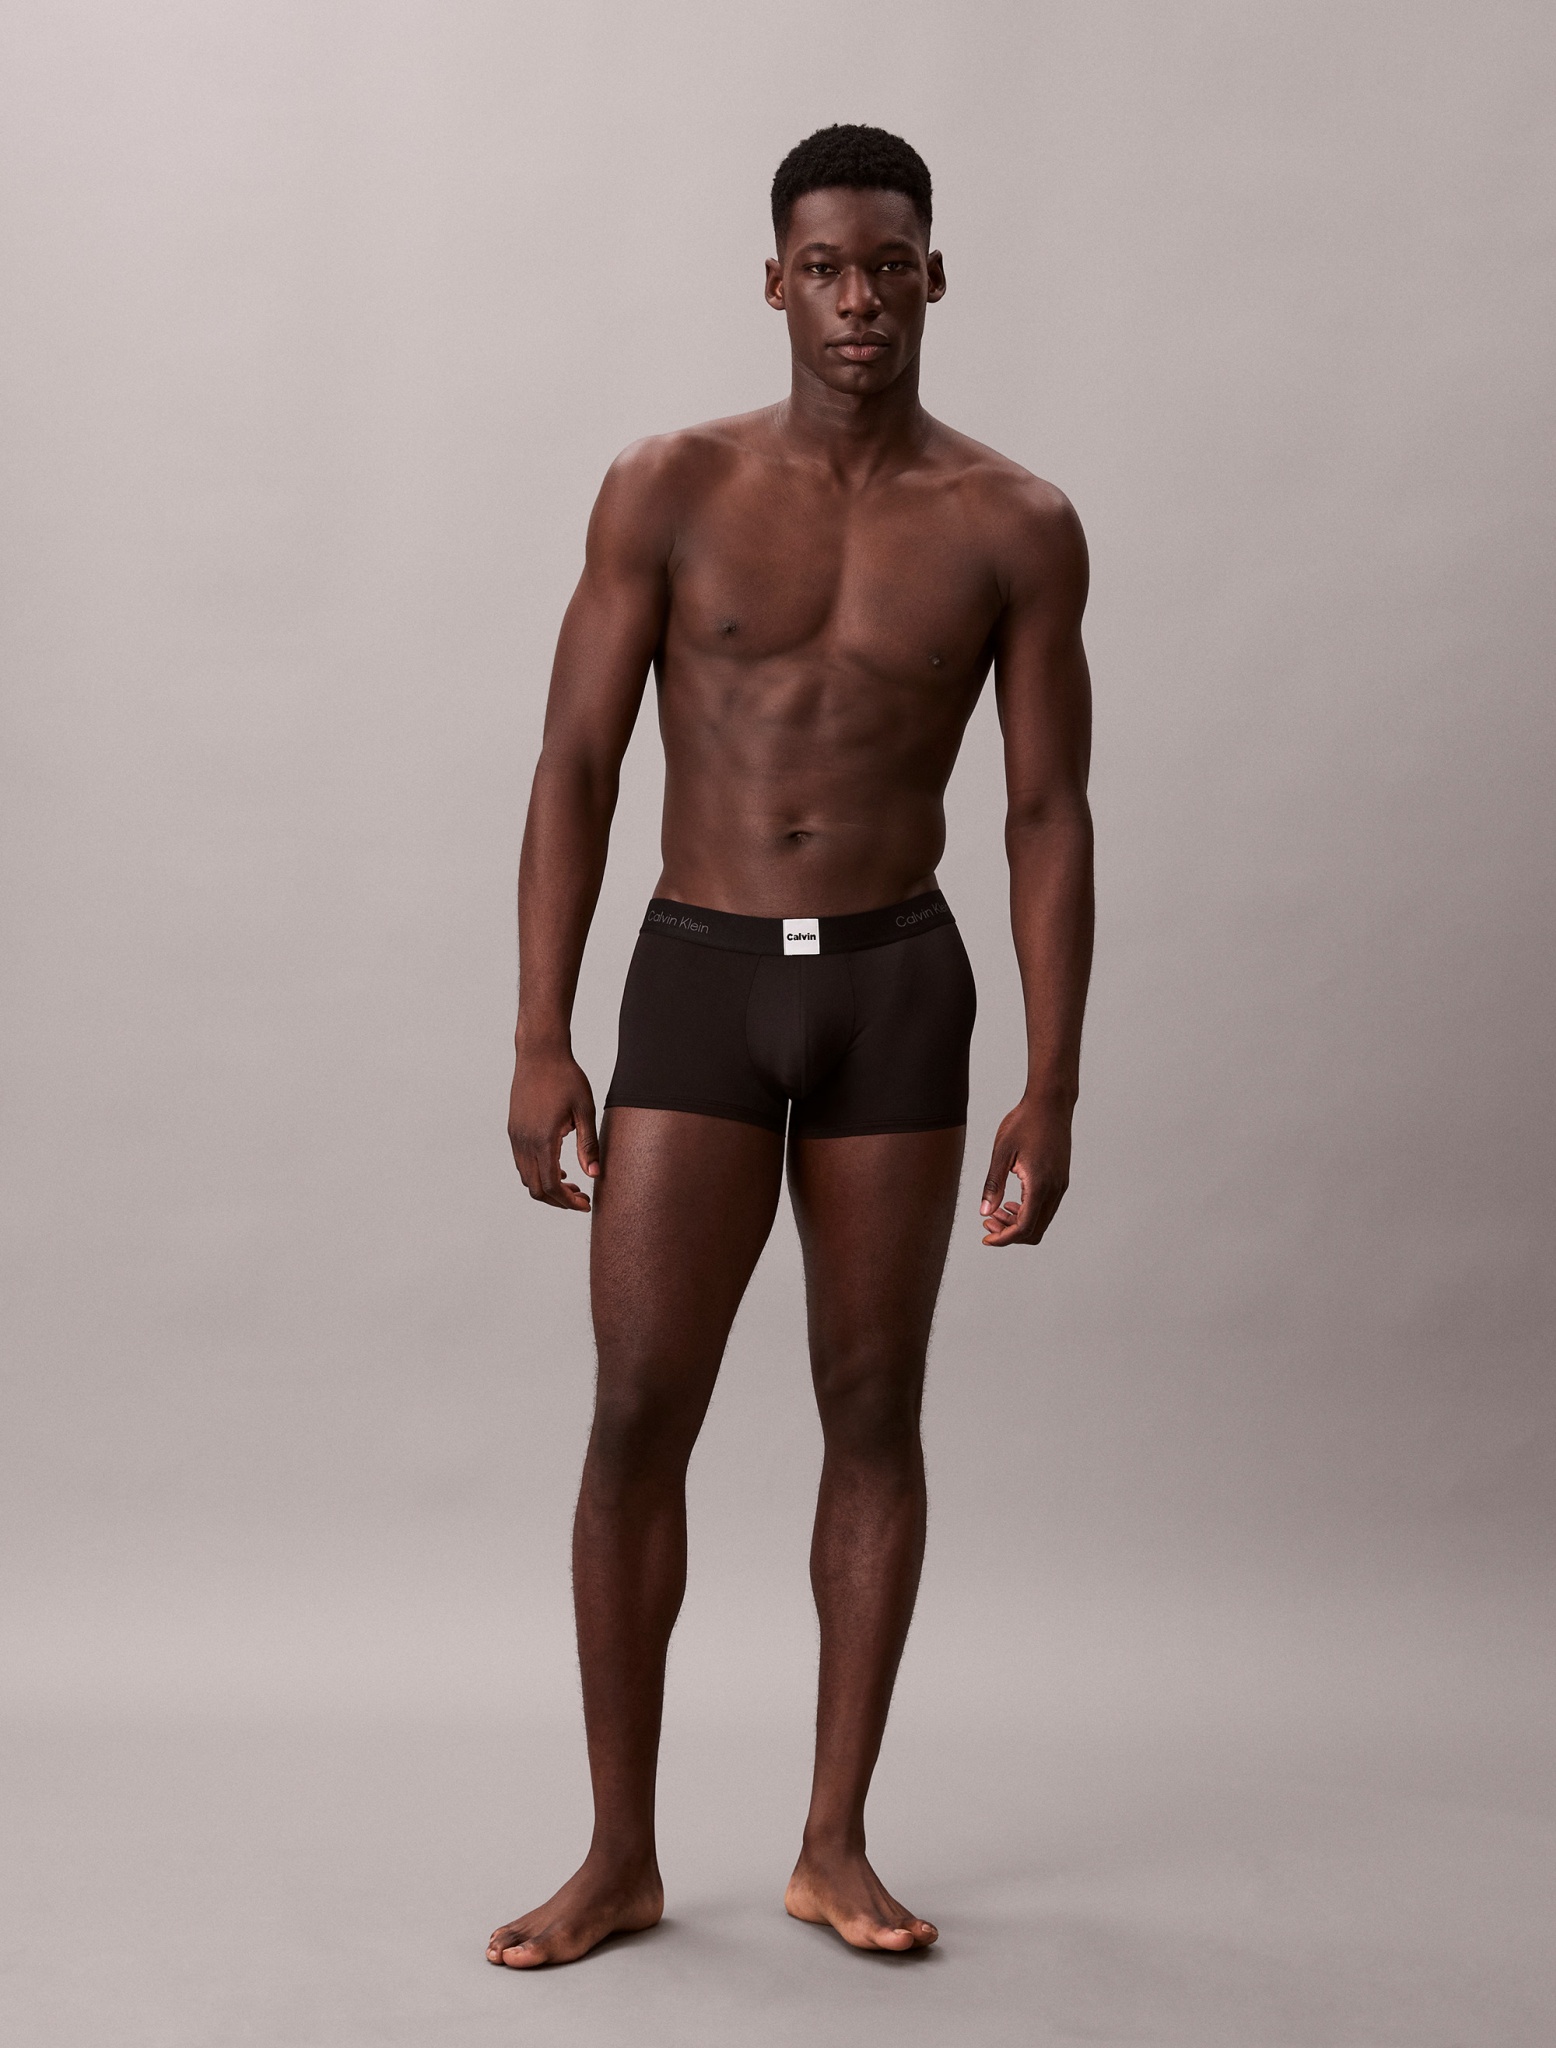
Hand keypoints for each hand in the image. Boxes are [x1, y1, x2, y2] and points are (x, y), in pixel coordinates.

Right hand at [508, 1040, 599, 1211]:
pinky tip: (557, 1166)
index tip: (585, 1204)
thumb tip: (593, 1175)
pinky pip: (522, 1162)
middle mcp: (524, 1141)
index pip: (551, 1185)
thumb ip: (589, 1145)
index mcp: (543, 1139)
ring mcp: (515, 1136)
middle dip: (558, 1200)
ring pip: (526, 1177)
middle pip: (536, 1187)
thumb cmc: (566, 1077)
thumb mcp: (585, 1110)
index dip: (567, 1201)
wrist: (540, 1053)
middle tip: (581, 1198)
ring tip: (572, 1183)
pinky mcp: (513, 1129)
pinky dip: (537, 1172)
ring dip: (547, 1187)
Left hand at [979, 1094, 1072, 1245]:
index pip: (1024, 1227)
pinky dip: (1029, 1212)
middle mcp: (1055, 1189)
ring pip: (1041, 1220)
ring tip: (996, 1212)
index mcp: (1039, 1184)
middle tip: (987, 1223)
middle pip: (1035, 1231)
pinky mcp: (1061, 1179)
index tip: (986, 1238)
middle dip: (1009, 1234)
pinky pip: (1046, 1207)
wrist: (1050, 1103)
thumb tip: (985, 1212)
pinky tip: (1012, 1202)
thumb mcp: (1001, 1153)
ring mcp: (1060, 1184)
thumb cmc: (1024, 1122)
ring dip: (1018, 1223)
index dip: (1004, 1238)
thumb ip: (993, 1185)